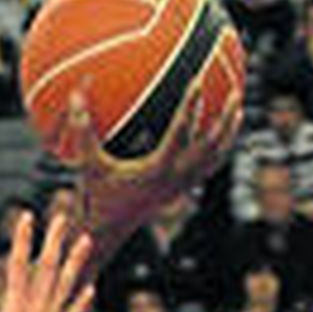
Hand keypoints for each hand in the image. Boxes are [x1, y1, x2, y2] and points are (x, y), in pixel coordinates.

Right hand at [0, 209, 94, 311]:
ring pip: (66, 286)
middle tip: (62, 215)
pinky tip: (90, 288)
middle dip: (55, 240)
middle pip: (49, 268)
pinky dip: (81, 300)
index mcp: (17, 309)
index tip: (26, 215)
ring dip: (76, 261)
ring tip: (86, 239)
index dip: (22, 239)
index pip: (20, 264)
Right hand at [63, 83, 241, 262]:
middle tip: (235, 93)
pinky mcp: (180, 190)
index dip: (189, 105)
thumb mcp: (88, 163)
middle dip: (224, 121)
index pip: (180, 133)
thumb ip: (83, 129)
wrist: (107, 232)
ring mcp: (181, 186)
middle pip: (211, 148)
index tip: (196, 80)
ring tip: (237, 108)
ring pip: (214, 159)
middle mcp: (175, 179)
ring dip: (227, 134)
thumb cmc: (96, 196)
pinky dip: (217, 148)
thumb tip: (75, 91)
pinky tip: (220, 132)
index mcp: (156, 170)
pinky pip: (206, 167)